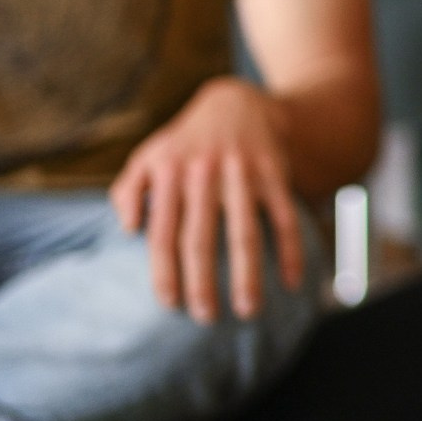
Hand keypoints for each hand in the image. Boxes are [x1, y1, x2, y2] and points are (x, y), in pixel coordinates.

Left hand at [110, 77, 307, 323]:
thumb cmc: (186, 143)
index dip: (165, 272)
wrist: (237, 102)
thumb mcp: (148, 157)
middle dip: (203, 283)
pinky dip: (291, 251)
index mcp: (169, 175)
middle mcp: (203, 175)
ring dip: (248, 275)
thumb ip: (128, 191)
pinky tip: (293, 282)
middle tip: (206, 318)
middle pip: (201, 239)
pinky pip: (284, 217)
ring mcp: (242, 173)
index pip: (162, 233)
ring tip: (248, 311)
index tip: (170, 305)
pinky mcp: (274, 172)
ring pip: (244, 233)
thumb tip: (128, 229)